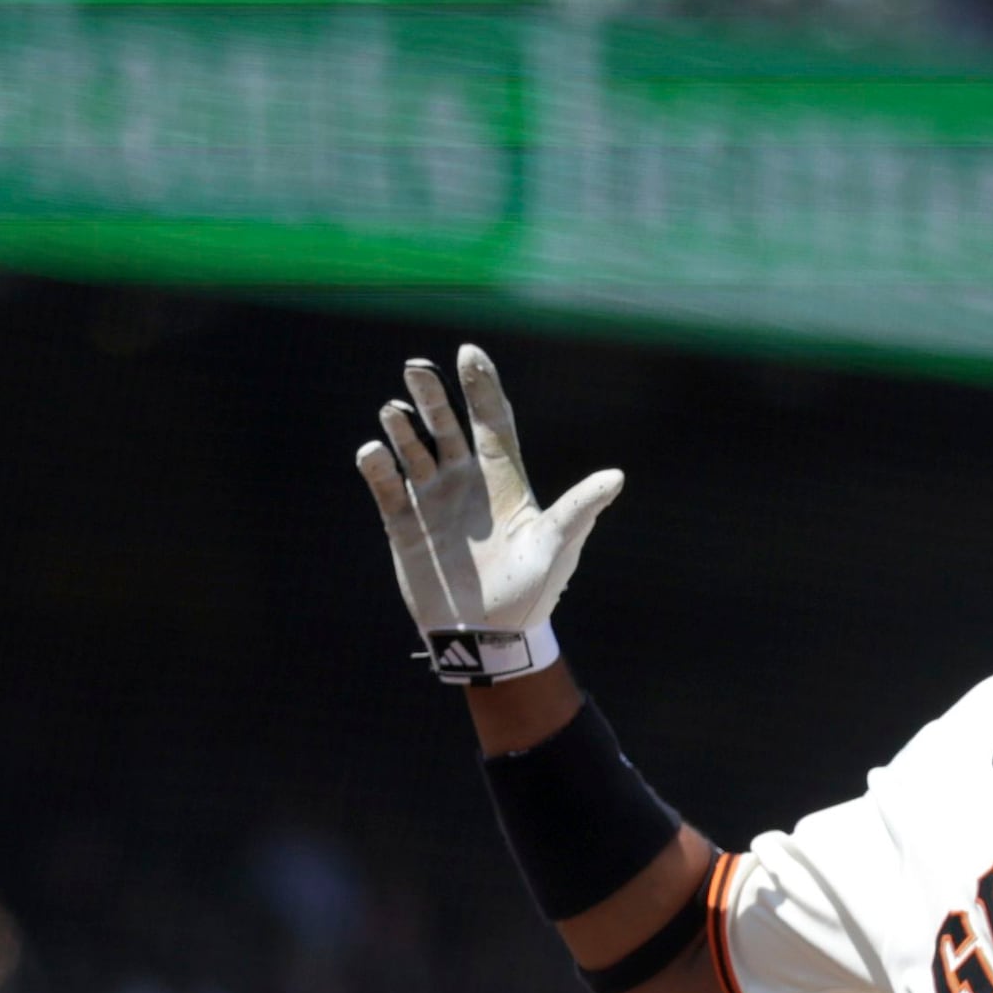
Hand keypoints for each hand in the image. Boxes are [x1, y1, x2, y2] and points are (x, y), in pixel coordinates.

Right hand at [356, 346, 625, 686]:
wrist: (487, 639)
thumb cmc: (531, 594)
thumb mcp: (558, 548)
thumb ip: (579, 509)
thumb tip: (617, 477)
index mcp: (503, 479)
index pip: (491, 421)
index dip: (481, 387)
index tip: (469, 353)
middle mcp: (465, 481)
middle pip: (446, 423)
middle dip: (432, 394)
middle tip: (417, 368)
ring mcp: (433, 499)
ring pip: (411, 446)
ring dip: (401, 425)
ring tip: (394, 412)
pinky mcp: (403, 523)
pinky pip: (384, 484)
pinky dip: (375, 465)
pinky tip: (374, 455)